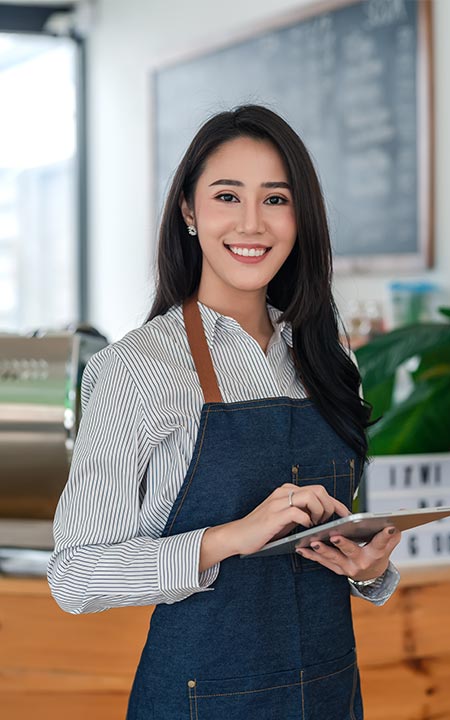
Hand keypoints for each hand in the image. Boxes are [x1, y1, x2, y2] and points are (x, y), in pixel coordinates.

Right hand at [227, 483, 349, 556]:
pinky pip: (298, 512)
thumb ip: (300, 512)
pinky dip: (306, 520)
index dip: (335, 501)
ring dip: (320, 512)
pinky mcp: (273, 515)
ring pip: (311, 496)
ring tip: (316, 524)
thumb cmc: (263, 530)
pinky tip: (304, 528)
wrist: (238, 535)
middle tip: (327, 521)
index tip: (345, 513)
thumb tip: (323, 517)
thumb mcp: (285, 518)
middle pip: (318, 490)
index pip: (318, 490)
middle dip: (330, 506)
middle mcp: (283, 493)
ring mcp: (278, 502)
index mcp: (287, 491)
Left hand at [296, 526, 401, 580]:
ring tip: (313, 541)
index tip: (388, 526)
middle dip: (343, 544)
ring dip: (322, 550)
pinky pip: (321, 562)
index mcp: (376, 554)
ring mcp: (346, 567)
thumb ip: (394, 530)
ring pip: (333, 558)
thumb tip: (404, 513)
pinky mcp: (335, 568)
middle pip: (352, 551)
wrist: (370, 575)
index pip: (382, 543)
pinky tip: (301, 547)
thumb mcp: (388, 544)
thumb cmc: (378, 553)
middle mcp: (361, 562)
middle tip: (335, 536)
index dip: (385, 535)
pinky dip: (311, 555)